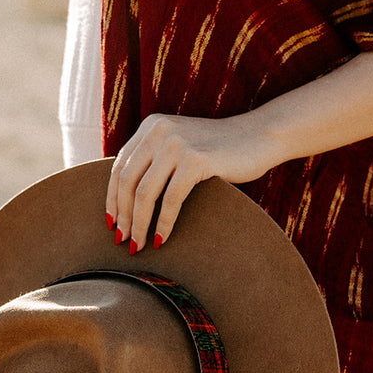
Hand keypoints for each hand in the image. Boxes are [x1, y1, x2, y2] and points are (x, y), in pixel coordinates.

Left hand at [105, 110, 273, 252]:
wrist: (259, 137)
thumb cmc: (221, 151)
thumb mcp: (181, 146)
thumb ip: (157, 160)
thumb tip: (128, 200)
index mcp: (151, 127)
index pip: (119, 166)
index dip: (112, 198)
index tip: (112, 223)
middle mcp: (159, 131)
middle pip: (127, 181)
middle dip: (123, 215)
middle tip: (123, 240)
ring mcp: (177, 144)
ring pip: (145, 192)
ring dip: (139, 224)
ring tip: (139, 245)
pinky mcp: (196, 160)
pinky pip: (171, 199)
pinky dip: (164, 222)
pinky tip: (163, 239)